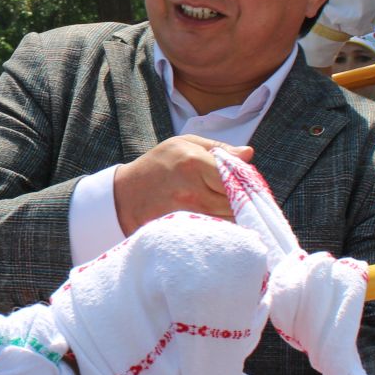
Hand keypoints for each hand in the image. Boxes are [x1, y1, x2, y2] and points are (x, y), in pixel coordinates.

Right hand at [111, 133, 253, 233]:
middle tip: (239, 195)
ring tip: (225, 205)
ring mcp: (189, 214)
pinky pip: (218, 230)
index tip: (246, 182)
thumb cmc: (157, 165)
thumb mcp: (183, 144)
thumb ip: (218, 148)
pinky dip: (224, 226)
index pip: (237, 176)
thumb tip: (249, 154)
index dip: (245, 181)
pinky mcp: (187, 230)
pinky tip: (217, 218)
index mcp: (194, 162)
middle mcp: (194, 190)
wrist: (125, 196)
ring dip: (235, 214)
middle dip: (243, 199)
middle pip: (237, 200)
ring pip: (231, 218)